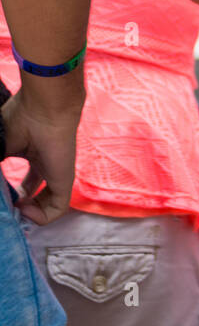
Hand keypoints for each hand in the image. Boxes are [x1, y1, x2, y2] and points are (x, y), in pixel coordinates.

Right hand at [1, 93, 81, 224]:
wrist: (45, 108)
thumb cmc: (21, 119)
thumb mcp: (0, 148)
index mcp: (31, 154)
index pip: (25, 181)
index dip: (10, 193)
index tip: (2, 197)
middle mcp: (45, 165)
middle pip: (35, 193)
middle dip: (19, 205)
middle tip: (8, 208)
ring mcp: (56, 174)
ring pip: (46, 205)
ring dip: (28, 214)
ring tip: (15, 209)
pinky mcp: (65, 181)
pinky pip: (56, 211)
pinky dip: (39, 218)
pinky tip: (24, 209)